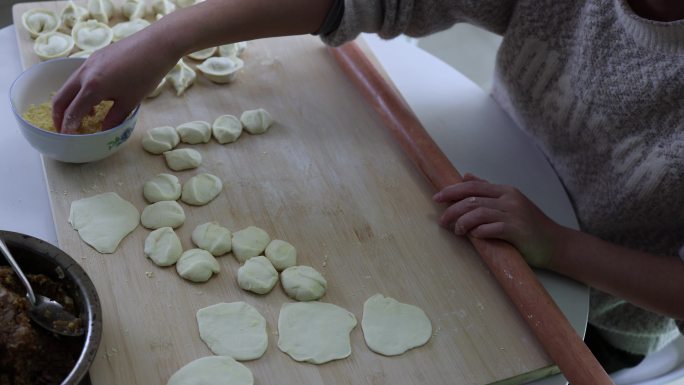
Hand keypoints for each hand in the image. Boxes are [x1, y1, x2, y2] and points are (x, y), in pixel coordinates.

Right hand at [52, 26, 178, 133]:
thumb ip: (114, 118)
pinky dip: (80, 90)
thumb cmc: (146, 74)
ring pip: (69, 85)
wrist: (156, 44)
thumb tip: (103, 131)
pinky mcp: (95, 57)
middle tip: (63, 128)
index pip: (73, 111)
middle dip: (59, 115)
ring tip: (83, 116)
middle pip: (62, 97)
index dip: (68, 127)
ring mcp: (88, 62)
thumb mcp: (130, 101)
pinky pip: (80, 76)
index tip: (67, 138)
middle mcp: (85, 73)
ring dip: (70, 102)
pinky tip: (96, 98)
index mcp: (92, 87)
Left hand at [433, 173, 563, 267]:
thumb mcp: (510, 202)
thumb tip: (465, 176)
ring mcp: (514, 214)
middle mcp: (509, 199)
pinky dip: (479, 232)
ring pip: (478, 213)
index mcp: (505, 190)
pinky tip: (473, 236)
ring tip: (456, 231)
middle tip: (442, 220)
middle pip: (472, 199)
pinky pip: (491, 228)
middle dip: (452, 209)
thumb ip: (487, 190)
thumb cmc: (530, 224)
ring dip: (462, 222)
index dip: (452, 191)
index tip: (437, 198)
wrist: (555, 243)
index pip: (472, 186)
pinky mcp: (517, 230)